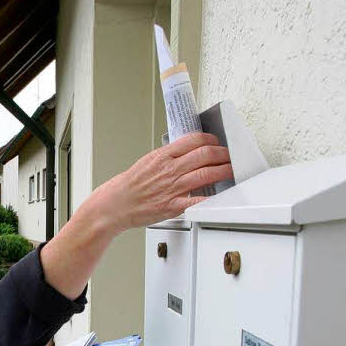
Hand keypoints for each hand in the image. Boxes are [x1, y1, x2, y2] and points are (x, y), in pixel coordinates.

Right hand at [96, 132, 232, 232]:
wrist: (114, 205)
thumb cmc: (128, 186)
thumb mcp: (147, 162)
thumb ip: (167, 157)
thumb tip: (186, 152)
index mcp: (162, 156)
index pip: (194, 140)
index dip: (210, 139)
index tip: (216, 143)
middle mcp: (169, 169)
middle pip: (205, 155)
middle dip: (223, 154)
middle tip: (229, 156)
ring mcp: (172, 187)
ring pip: (207, 174)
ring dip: (224, 171)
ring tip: (231, 171)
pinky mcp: (172, 205)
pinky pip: (197, 200)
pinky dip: (212, 198)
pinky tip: (221, 195)